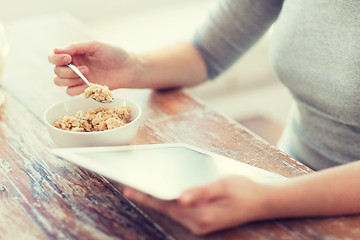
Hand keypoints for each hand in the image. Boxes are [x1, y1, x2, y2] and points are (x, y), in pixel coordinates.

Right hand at [48, 41, 138, 95]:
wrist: (128, 68)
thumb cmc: (114, 54)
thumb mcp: (95, 45)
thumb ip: (75, 47)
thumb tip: (55, 50)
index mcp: (73, 53)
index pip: (53, 57)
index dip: (56, 58)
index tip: (68, 58)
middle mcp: (73, 66)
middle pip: (56, 71)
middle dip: (67, 71)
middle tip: (85, 68)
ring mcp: (78, 78)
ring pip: (59, 82)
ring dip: (71, 79)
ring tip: (88, 74)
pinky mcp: (84, 89)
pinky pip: (70, 92)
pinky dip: (76, 89)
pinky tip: (88, 85)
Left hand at [124, 176, 269, 234]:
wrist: (262, 202)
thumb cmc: (243, 190)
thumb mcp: (222, 186)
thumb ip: (200, 192)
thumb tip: (180, 198)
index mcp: (202, 216)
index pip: (167, 206)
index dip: (148, 197)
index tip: (131, 189)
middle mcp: (198, 224)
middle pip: (167, 209)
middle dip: (149, 197)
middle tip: (130, 186)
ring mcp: (200, 224)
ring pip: (172, 210)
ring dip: (159, 199)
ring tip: (142, 187)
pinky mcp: (202, 221)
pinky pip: (181, 211)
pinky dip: (170, 202)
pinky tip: (165, 192)